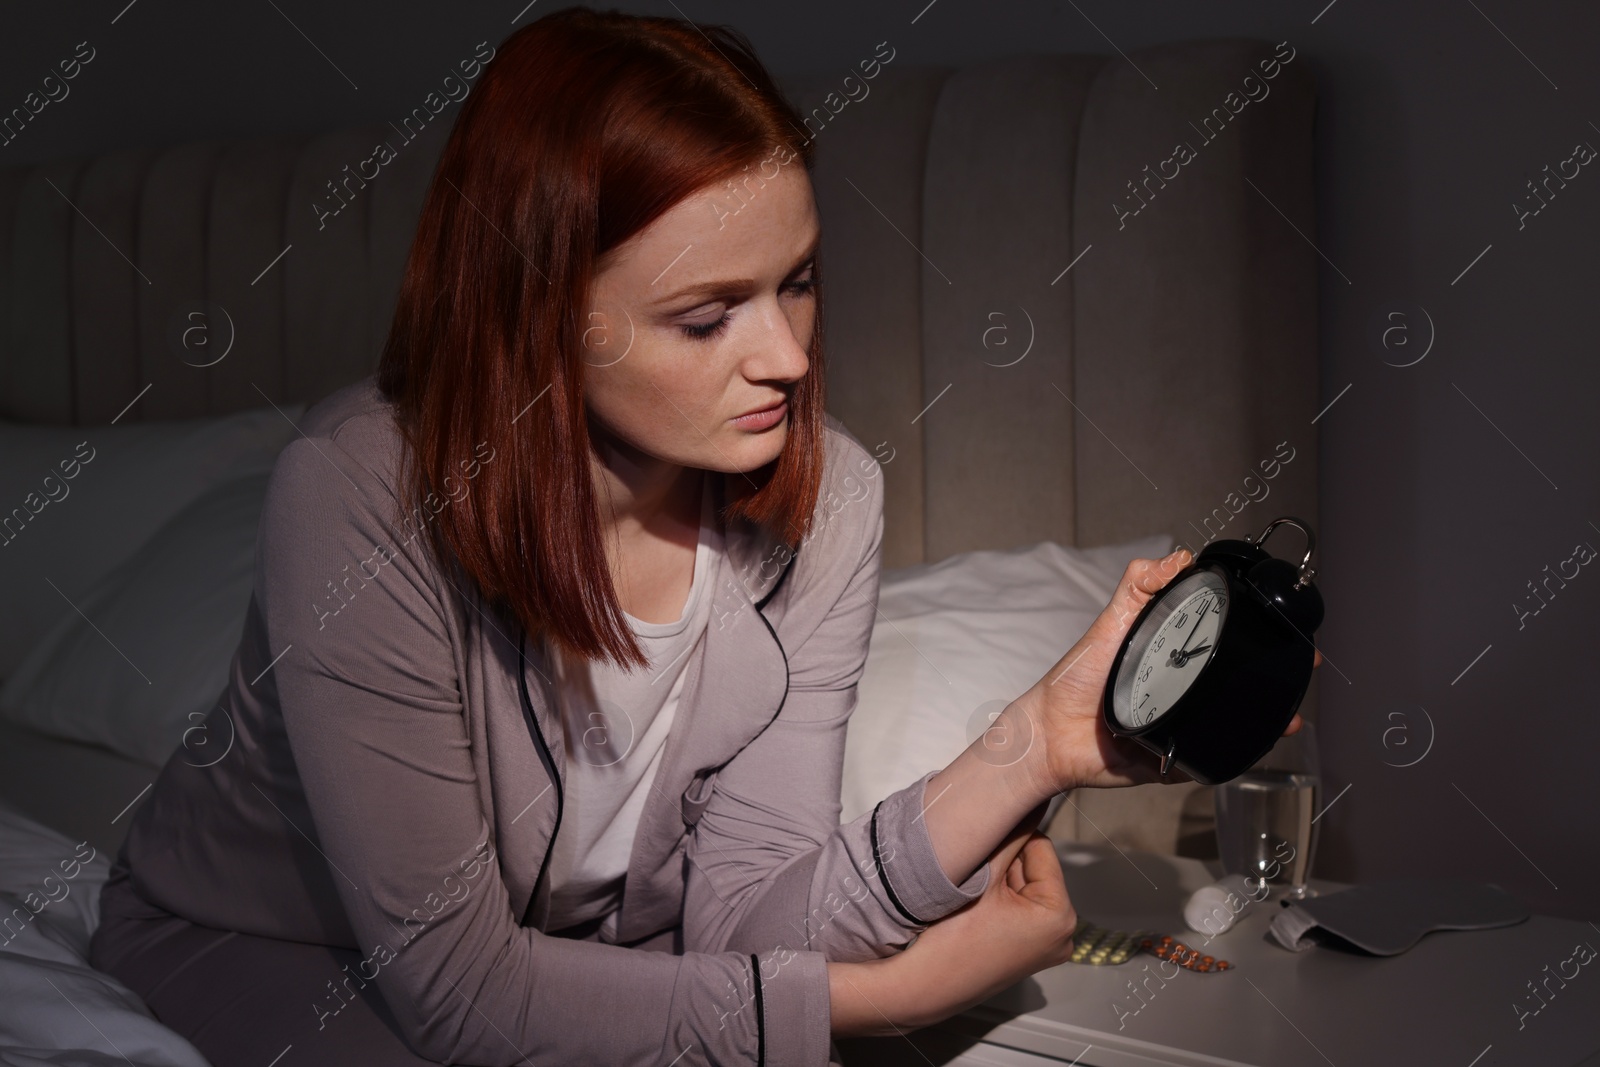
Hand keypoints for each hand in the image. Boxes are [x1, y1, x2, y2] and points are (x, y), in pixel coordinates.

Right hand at [829, 819, 1077, 1036]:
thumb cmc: (950, 942)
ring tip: (971, 894)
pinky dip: (998, 900)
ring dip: (999, 882)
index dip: (1009, 841)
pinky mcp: (1028, 952)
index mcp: (1059, 916)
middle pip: (1033, 869)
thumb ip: (1008, 836)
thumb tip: (1027, 800)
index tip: (984, 844)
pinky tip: (974, 907)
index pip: (1040, 849)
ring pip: (1023, 886)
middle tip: (972, 875)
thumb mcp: (983, 879)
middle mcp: (1062, 935)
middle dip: (1004, 864)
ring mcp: (1046, 947)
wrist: (922, 986)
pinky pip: (1019, 908)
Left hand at [1013, 548, 1322, 791]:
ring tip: (1287, 718)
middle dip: (1272, 678)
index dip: (1254, 634)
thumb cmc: (1075, 679)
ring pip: (1230, 721)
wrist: (1050, 736)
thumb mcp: (1109, 624)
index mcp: (1169, 654)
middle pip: (1236, 681)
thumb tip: (1178, 556)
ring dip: (1265, 721)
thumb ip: (1137, 588)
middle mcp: (1180, 688)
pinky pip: (1207, 758)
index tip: (1282, 628)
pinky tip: (1251, 746)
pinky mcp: (1174, 757)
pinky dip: (1228, 754)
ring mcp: (1180, 722)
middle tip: (1300, 669)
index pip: (1220, 639)